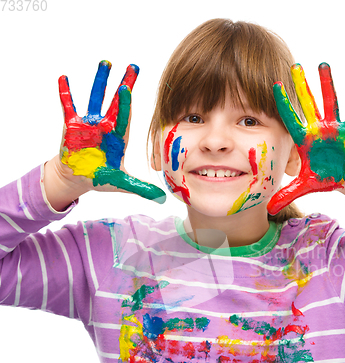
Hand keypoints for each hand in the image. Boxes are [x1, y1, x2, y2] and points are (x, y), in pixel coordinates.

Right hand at [58, 60, 165, 202]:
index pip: (125, 118)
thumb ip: (140, 188)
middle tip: (134, 67)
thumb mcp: (121, 183)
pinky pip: (68, 106)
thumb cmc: (100, 178)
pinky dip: (66, 94)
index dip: (126, 104)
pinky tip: (64, 78)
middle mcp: (106, 127)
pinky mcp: (72, 126)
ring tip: (106, 62)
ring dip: (100, 82)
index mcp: (119, 138)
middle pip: (116, 102)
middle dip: (124, 85)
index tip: (128, 88)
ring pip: (95, 98)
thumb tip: (162, 199)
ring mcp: (89, 124)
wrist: (78, 179)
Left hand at [267, 63, 344, 214]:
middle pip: (308, 105)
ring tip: (322, 65)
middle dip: (301, 86)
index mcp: (304, 140)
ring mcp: (334, 128)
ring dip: (326, 84)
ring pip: (329, 102)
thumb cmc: (324, 177)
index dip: (282, 105)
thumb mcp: (303, 186)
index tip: (273, 86)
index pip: (290, 119)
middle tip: (294, 65)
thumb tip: (267, 211)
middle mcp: (317, 129)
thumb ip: (286, 195)